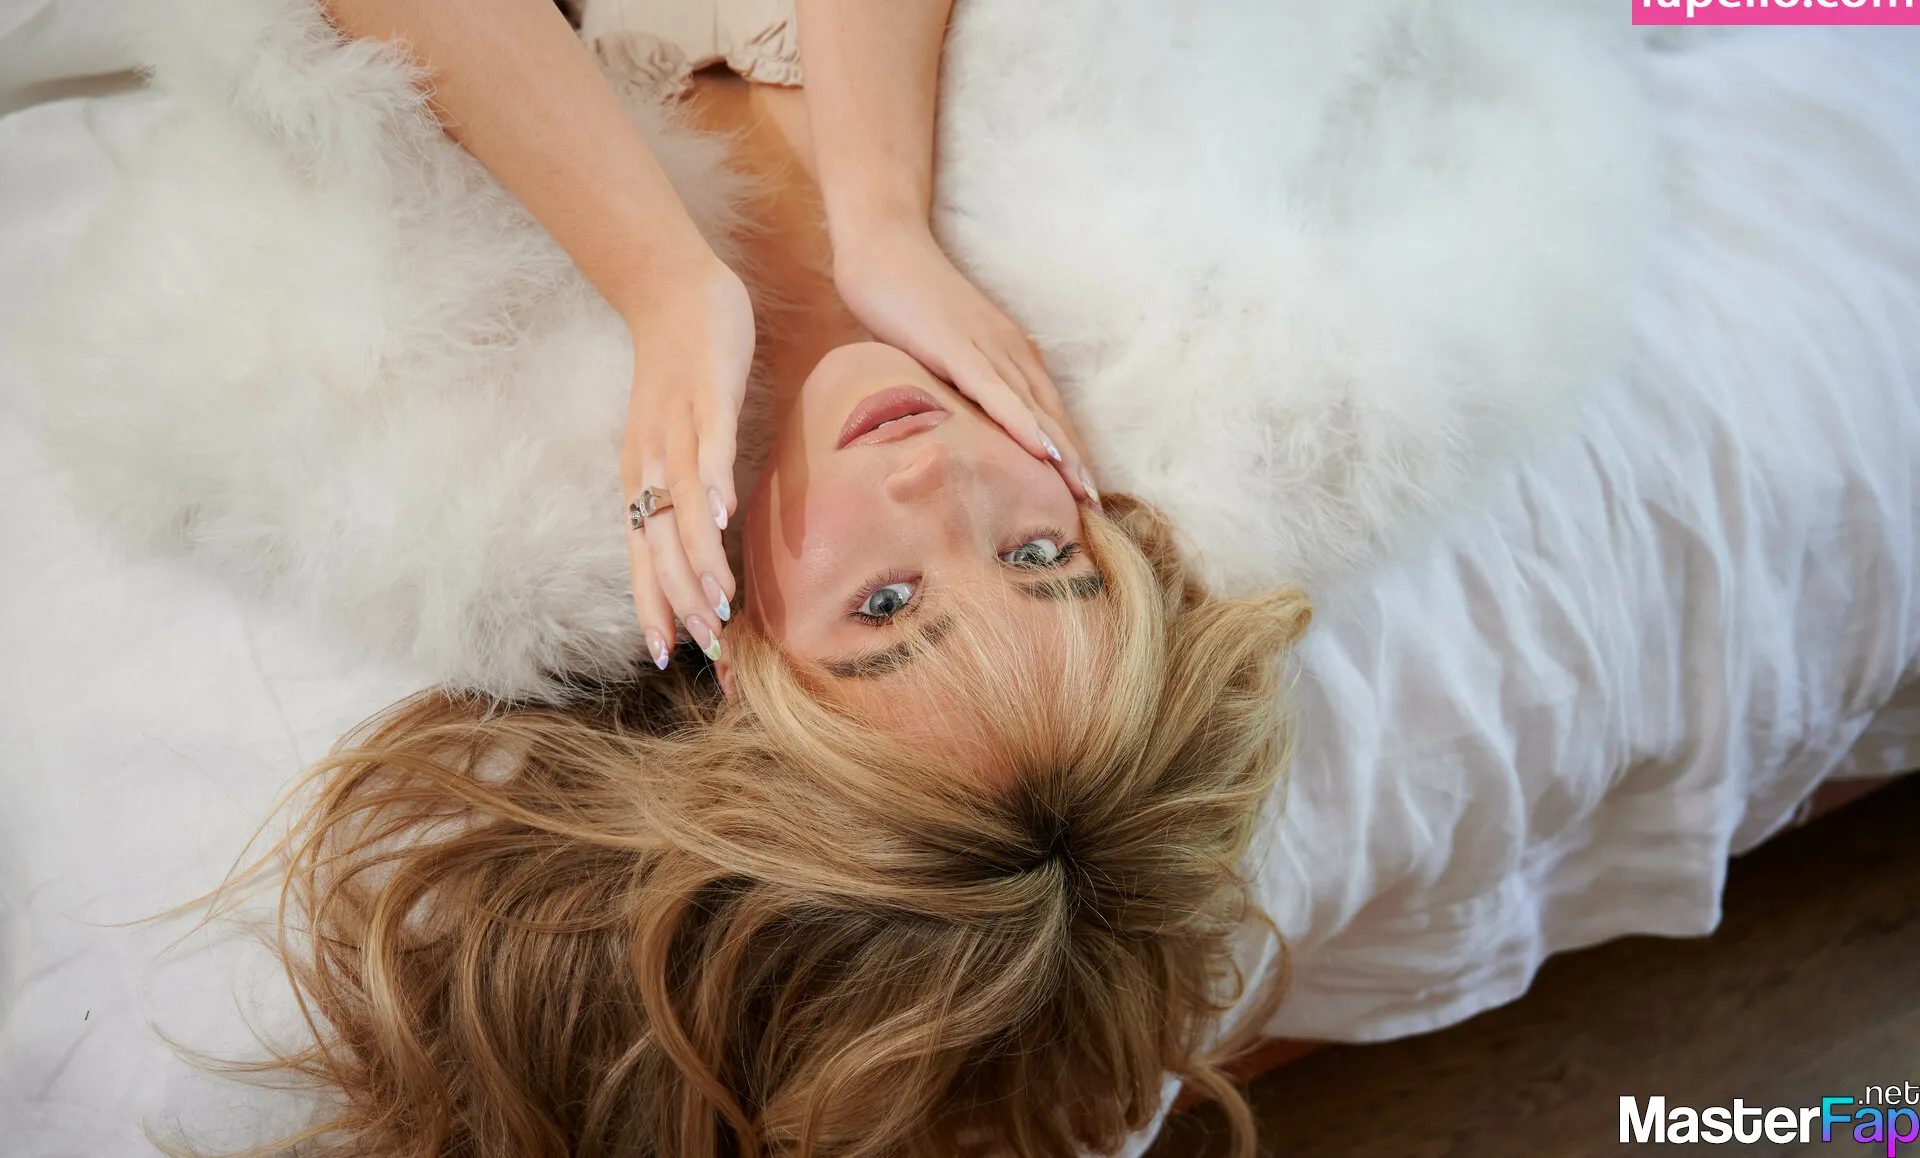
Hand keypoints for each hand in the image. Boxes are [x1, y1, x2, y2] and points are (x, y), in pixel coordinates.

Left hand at [621, 257, 755, 669]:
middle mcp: (651, 463)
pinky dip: (713, 481)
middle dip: (682, 598)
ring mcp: (677, 430)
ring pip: (684, 506)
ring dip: (700, 556)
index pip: (644, 556)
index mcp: (642, 479)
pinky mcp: (707, 396)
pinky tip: (726, 513)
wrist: (675, 293)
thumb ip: (691, 490)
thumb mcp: (677, 442)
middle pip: (661, 543)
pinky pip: (709, 445)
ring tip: (720, 599)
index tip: (669, 657)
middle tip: (709, 642)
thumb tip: (710, 540)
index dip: (654, 606)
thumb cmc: (680, 374)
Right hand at [832, 223, 1099, 506]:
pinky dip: (1023, 423)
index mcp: (1009, 354)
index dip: (1069, 454)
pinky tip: (1043, 452)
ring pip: (1033, 409)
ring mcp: (987, 348)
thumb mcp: (939, 354)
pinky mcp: (957, 348)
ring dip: (1063, 454)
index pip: (1048, 412)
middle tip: (1097, 510)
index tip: (1085, 495)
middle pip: (1052, 416)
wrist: (883, 250)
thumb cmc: (906, 302)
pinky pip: (996, 393)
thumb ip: (954, 386)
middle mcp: (1010, 351)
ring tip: (1084, 494)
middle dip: (1077, 465)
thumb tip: (957, 427)